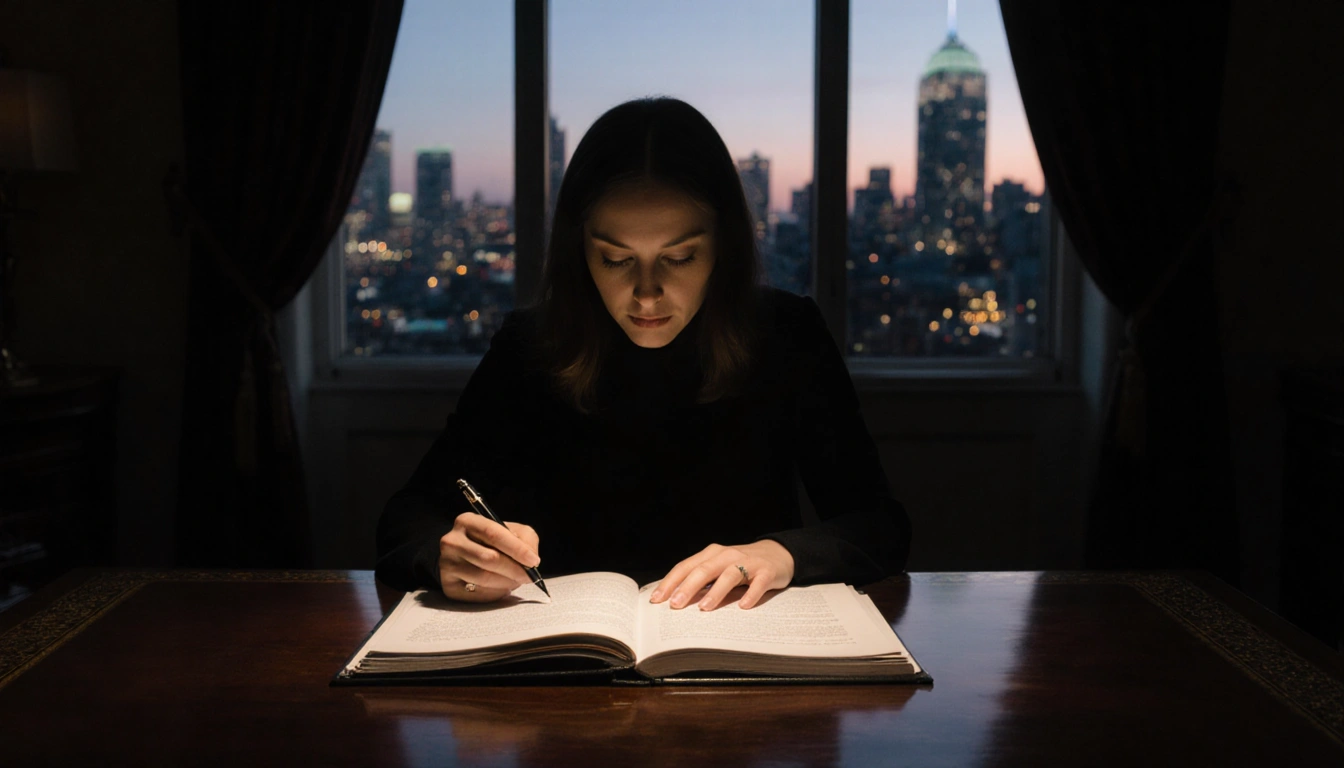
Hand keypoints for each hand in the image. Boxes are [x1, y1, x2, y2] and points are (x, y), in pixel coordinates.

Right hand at [438, 512, 540, 602]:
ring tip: (515, 581)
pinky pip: (477, 593)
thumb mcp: (510, 531)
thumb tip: (531, 559)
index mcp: (467, 521)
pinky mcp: (448, 585)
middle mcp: (452, 541)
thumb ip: (525, 539)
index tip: (533, 561)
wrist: (462, 557)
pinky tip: (501, 588)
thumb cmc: (490, 542)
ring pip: (483, 577)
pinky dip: (495, 593)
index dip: (516, 548)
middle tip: (529, 576)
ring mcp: (447, 563)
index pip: (493, 534)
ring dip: (506, 582)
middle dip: (514, 569)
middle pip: (488, 558)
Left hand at [649, 540, 794, 610]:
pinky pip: (758, 583)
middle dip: (687, 587)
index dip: (671, 582)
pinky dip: (751, 594)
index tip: (657, 599)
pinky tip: (744, 606)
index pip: (686, 567)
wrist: (778, 554)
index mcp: (712, 554)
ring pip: (729, 575)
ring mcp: (748, 562)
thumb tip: (675, 600)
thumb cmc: (742, 564)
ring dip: (715, 591)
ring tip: (704, 608)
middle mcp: (728, 555)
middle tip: (675, 605)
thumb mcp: (719, 568)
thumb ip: (702, 580)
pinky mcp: (767, 572)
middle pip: (704, 570)